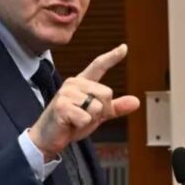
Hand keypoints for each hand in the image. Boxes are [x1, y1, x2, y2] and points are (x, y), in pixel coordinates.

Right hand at [28, 44, 139, 159]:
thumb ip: (115, 107)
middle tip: (85, 117)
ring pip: (97, 107)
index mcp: (82, 83)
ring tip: (76, 120)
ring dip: (91, 120)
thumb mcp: (97, 115)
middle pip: (107, 93)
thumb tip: (136, 102)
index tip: (124, 47)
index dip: (112, 57)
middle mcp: (74, 83)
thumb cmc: (71, 123)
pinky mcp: (62, 106)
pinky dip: (81, 126)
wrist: (48, 137)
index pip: (99, 66)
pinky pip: (86, 118)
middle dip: (102, 111)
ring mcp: (67, 93)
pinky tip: (70, 124)